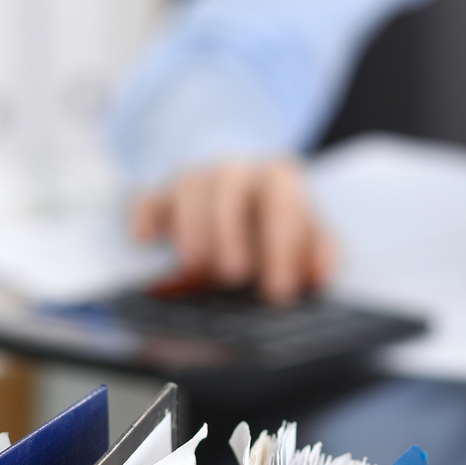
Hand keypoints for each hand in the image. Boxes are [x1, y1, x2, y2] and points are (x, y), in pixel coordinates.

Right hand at [130, 158, 335, 304]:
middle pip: (230, 188)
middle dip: (231, 232)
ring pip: (189, 188)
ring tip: (196, 267)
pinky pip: (148, 200)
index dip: (282, 247)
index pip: (282, 203)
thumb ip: (316, 254)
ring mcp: (196, 181)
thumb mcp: (304, 237)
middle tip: (233, 275)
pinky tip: (147, 240)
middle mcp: (236, 173)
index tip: (279, 291)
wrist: (238, 204)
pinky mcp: (160, 198)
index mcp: (278, 179)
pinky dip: (145, 217)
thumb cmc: (275, 229)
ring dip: (192, 228)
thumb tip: (320, 275)